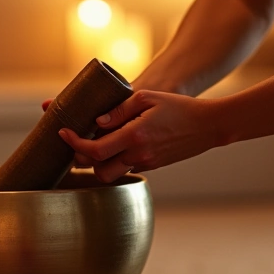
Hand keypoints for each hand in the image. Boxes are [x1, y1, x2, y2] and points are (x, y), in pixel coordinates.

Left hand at [58, 90, 225, 181]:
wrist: (209, 126)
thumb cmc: (178, 107)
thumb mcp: (147, 98)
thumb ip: (119, 109)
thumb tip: (96, 121)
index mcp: (134, 136)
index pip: (95, 149)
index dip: (74, 144)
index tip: (64, 133)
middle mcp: (138, 154)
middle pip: (97, 170)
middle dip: (82, 159)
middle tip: (76, 142)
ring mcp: (146, 163)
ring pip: (110, 174)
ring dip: (98, 164)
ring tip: (95, 146)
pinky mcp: (152, 166)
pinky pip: (125, 169)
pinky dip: (115, 162)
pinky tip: (115, 146)